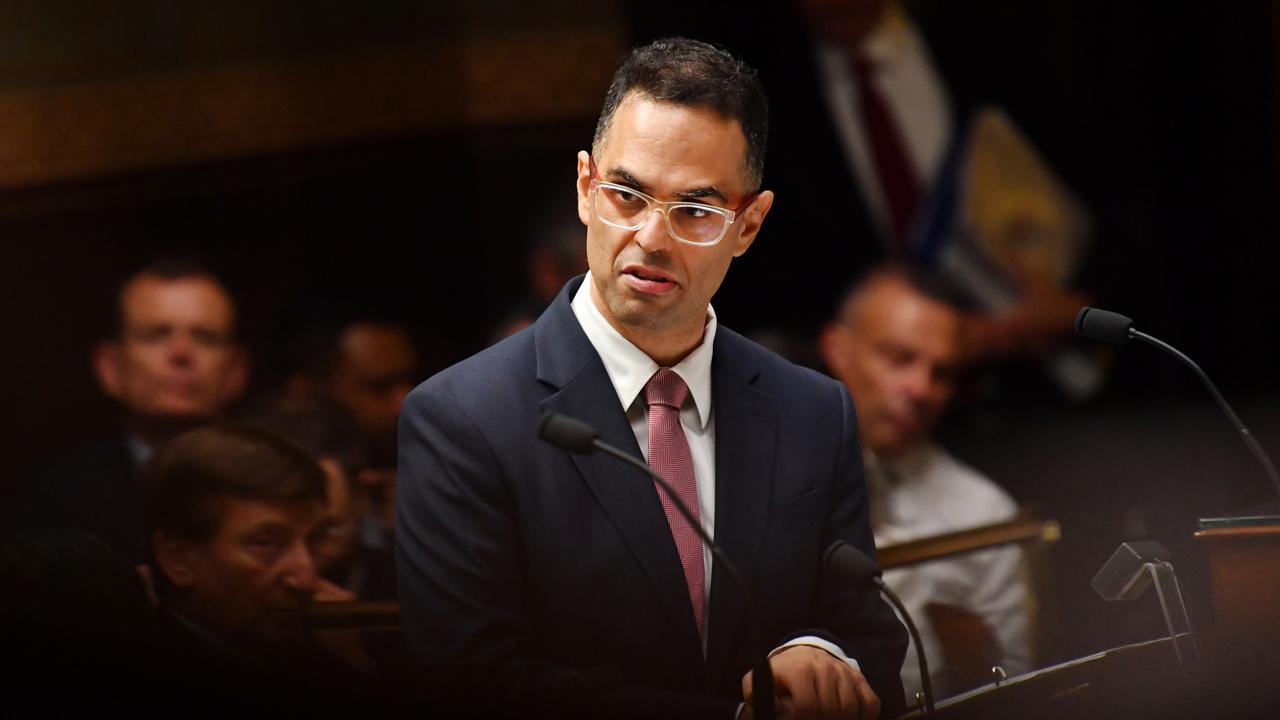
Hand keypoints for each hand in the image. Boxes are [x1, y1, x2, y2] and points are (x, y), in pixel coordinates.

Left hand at [741, 645, 879, 719]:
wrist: (804, 654)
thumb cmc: (783, 674)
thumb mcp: (765, 680)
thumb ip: (757, 694)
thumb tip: (761, 709)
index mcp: (800, 669)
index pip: (807, 706)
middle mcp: (825, 668)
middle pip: (830, 711)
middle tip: (814, 719)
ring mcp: (844, 672)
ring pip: (850, 710)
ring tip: (827, 719)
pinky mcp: (859, 678)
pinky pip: (870, 703)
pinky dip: (863, 716)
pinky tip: (848, 718)